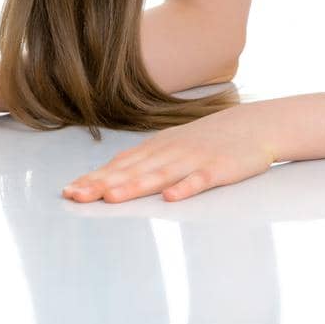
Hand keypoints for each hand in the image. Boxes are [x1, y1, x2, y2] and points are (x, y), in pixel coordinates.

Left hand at [62, 101, 276, 202]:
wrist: (255, 125)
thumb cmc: (207, 140)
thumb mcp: (172, 145)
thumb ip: (142, 161)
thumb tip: (105, 178)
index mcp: (158, 148)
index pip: (120, 165)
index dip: (95, 178)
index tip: (69, 192)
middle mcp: (171, 152)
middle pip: (133, 171)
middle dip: (103, 184)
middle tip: (76, 196)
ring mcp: (195, 160)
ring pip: (160, 175)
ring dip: (135, 186)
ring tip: (112, 197)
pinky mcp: (220, 168)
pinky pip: (200, 180)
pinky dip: (185, 188)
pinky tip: (171, 198)